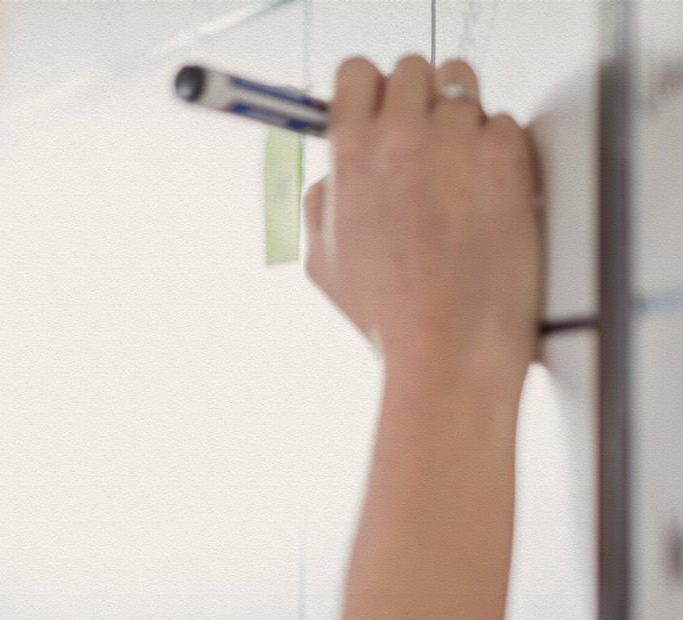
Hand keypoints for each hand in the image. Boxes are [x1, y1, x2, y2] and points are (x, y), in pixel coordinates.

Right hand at [303, 56, 541, 401]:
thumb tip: (336, 174)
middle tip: (421, 133)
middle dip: (416, 97)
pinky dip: (497, 146)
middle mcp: (404, 136)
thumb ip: (324, 200)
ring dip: (459, 113)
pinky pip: (504, 122)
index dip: (367, 88)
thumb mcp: (321, 259)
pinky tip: (485, 187)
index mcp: (352, 154)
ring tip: (457, 158)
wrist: (448, 341)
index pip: (356, 71)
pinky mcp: (508, 156)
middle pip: (413, 67)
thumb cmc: (389, 312)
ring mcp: (460, 142)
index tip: (375, 103)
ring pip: (463, 84)